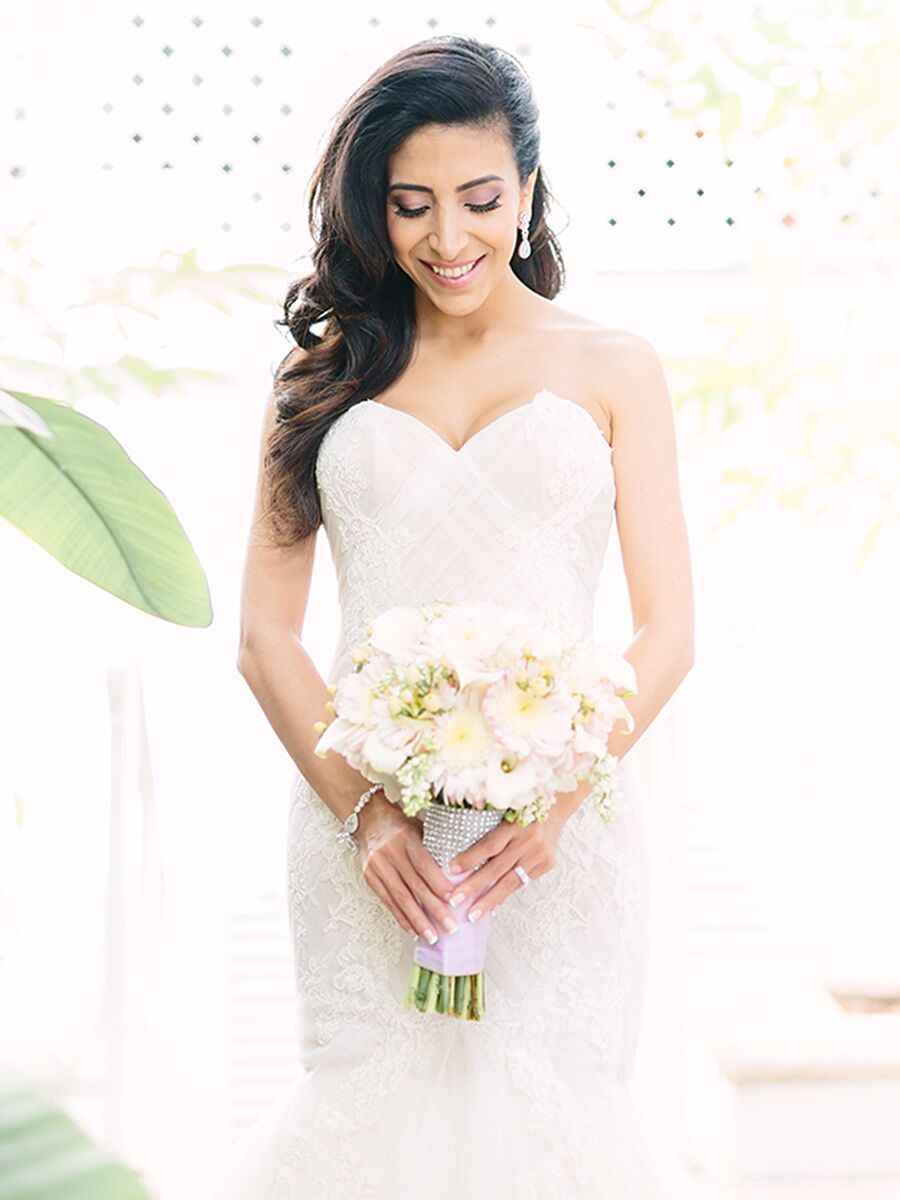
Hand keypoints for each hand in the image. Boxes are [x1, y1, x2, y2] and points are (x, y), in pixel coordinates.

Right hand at [355, 790, 461, 944]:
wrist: (369, 819)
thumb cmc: (401, 825)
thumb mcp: (420, 827)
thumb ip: (436, 846)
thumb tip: (464, 870)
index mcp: (406, 837)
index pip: (423, 864)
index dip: (438, 883)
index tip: (453, 899)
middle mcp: (389, 852)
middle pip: (414, 886)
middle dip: (434, 910)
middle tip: (450, 927)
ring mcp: (377, 866)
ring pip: (400, 898)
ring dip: (418, 921)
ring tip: (433, 937)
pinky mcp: (369, 877)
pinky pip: (388, 901)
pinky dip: (402, 918)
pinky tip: (414, 931)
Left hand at [443, 808, 564, 924]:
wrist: (554, 810)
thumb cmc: (521, 811)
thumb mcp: (504, 815)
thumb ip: (488, 833)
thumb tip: (460, 860)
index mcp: (515, 824)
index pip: (490, 845)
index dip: (470, 859)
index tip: (451, 870)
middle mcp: (529, 840)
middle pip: (497, 868)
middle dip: (474, 887)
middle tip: (455, 901)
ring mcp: (539, 854)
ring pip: (510, 881)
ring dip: (489, 900)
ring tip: (473, 914)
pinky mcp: (547, 864)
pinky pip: (521, 884)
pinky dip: (505, 895)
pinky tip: (492, 906)